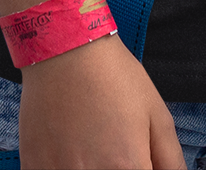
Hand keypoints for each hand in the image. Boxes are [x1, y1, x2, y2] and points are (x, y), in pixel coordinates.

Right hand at [18, 34, 183, 169]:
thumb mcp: (158, 115)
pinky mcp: (34, 165)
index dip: (140, 169)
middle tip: (113, 146)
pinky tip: (69, 148)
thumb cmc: (113, 75)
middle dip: (116, 166)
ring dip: (88, 168)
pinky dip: (63, 166)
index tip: (136, 159)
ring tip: (90, 144)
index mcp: (128, 167)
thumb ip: (171, 161)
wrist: (66, 47)